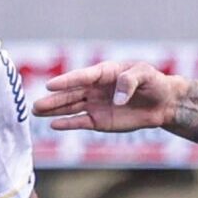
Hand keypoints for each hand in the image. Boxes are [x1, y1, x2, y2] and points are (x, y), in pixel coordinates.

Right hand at [35, 61, 186, 134]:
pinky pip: (81, 122)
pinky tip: (54, 125)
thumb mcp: (145, 75)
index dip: (65, 81)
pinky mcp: (100, 121)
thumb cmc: (153, 82)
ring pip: (71, 107)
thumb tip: (117, 99)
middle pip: (70, 94)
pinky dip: (68, 124)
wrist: (163, 102)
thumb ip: (130, 82)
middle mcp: (95, 88)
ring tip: (36, 112)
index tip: (49, 85)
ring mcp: (95, 105)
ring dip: (54, 111)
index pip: (81, 77)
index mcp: (104, 72)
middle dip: (53, 99)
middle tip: (34, 104)